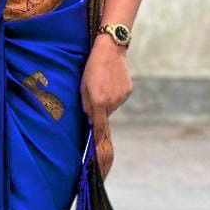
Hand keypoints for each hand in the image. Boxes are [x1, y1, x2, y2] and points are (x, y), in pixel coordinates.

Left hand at [80, 36, 132, 178]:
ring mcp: (121, 97)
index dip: (99, 146)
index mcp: (98, 102)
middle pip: (103, 115)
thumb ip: (86, 105)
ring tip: (101, 81)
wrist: (110, 48)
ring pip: (110, 106)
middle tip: (94, 92)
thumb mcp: (82, 86)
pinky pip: (118, 97)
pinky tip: (110, 79)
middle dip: (98, 110)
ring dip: (105, 100)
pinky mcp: (128, 90)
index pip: (98, 130)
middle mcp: (111, 102)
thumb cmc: (91, 66)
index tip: (99, 162)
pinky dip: (113, 93)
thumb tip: (90, 119)